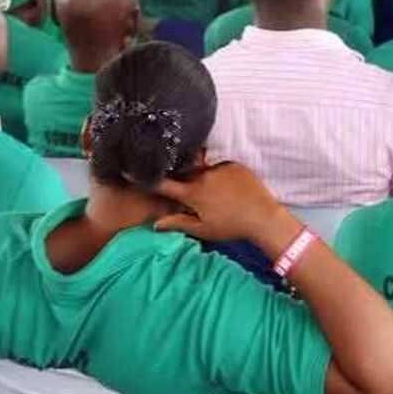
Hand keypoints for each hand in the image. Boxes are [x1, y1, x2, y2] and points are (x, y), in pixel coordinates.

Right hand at [150, 162, 301, 250]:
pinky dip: (218, 176)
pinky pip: (218, 167)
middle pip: (184, 175)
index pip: (163, 184)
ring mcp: (218, 167)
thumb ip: (178, 223)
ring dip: (202, 180)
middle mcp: (203, 176)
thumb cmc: (231, 226)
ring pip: (202, 170)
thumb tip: (155, 224)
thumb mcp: (203, 229)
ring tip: (216, 196)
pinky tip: (228, 189)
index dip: (146, 178)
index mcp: (193, 193)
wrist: (263, 216)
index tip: (129, 170)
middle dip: (183, 183)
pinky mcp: (232, 164)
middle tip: (193, 197)